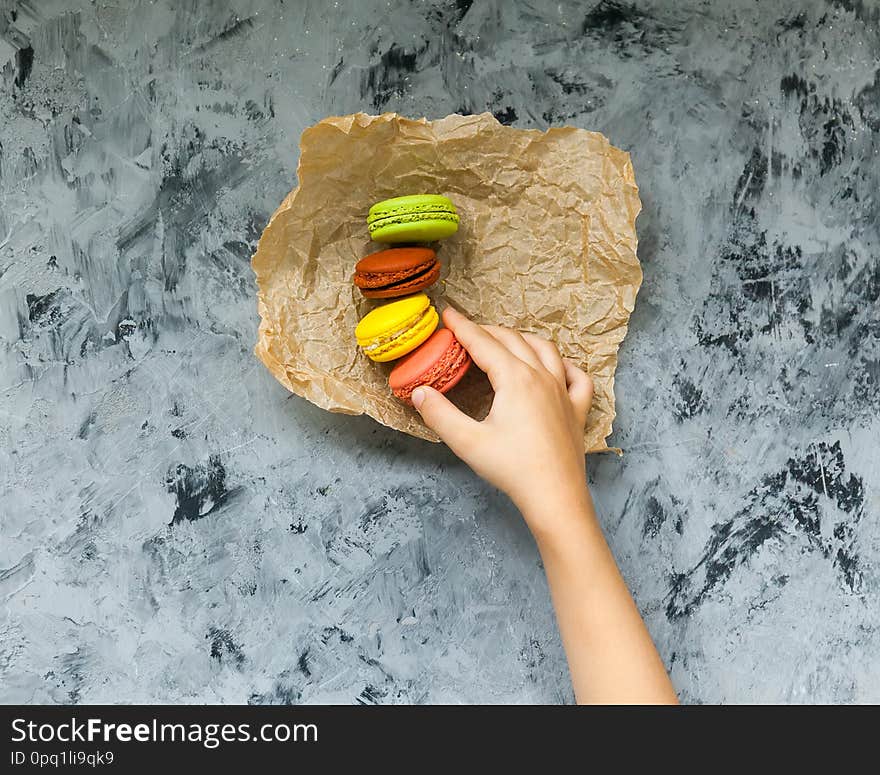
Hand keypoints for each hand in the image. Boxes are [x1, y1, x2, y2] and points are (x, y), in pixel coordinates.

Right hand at [412, 307, 592, 540]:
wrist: (555, 496)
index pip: (483, 343)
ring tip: (506, 341)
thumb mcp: (467, 442)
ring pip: (546, 350)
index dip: (463, 327)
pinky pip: (577, 377)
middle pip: (513, 340)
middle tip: (467, 330)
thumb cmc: (513, 469)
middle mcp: (542, 377)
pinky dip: (565, 365)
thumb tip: (419, 391)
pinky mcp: (577, 410)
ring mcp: (563, 392)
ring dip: (523, 339)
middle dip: (488, 330)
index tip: (448, 313)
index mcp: (515, 379)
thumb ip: (439, 413)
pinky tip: (557, 368)